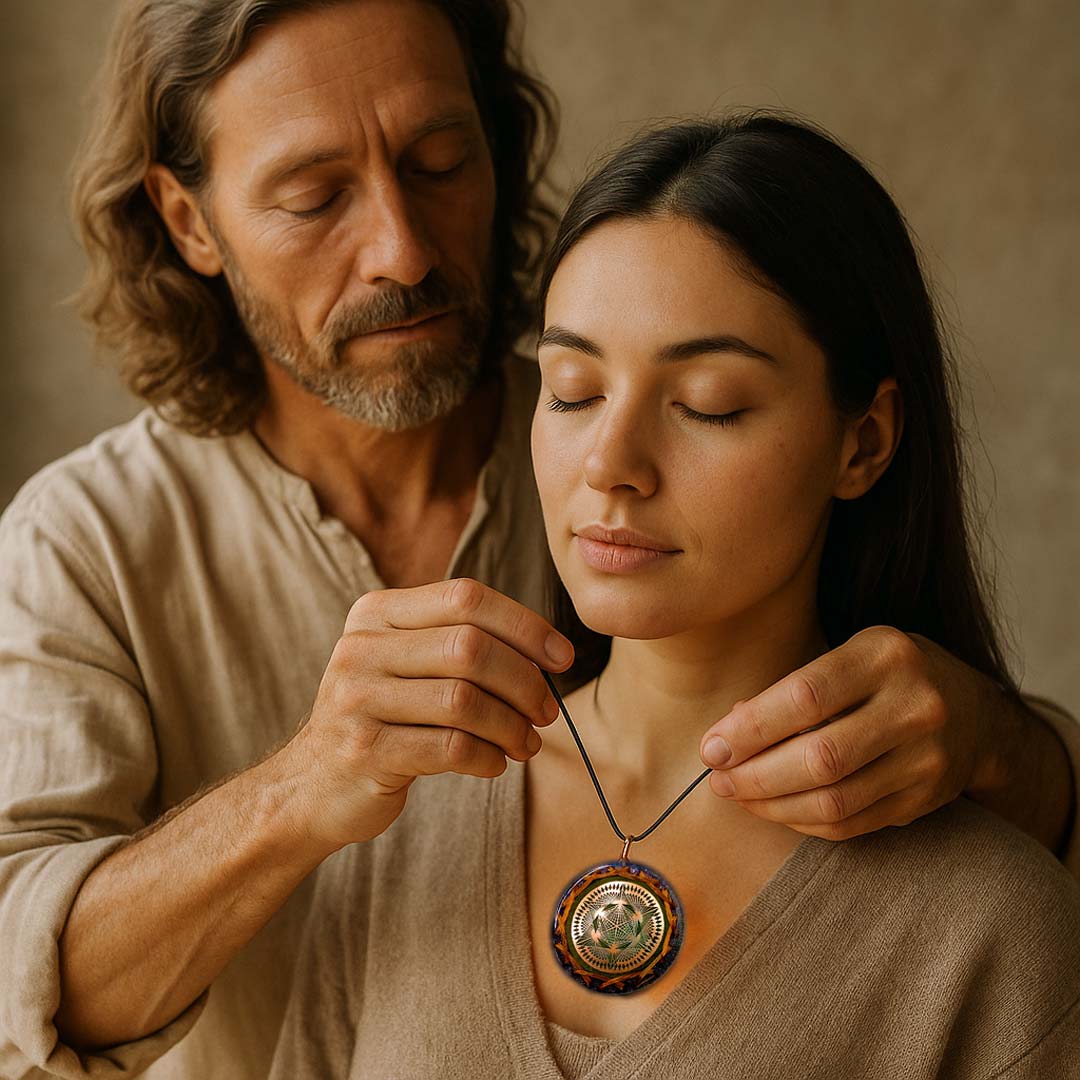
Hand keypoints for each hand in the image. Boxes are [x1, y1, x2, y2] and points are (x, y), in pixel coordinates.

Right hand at [282, 578, 573, 851]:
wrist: (311, 786)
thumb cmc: (382, 718)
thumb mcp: (404, 663)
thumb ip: (458, 641)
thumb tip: (549, 650)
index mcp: (376, 613)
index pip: (466, 597)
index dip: (524, 625)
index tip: (561, 658)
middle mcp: (361, 647)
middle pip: (470, 648)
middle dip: (524, 681)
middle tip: (546, 711)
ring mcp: (357, 699)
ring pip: (464, 700)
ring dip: (511, 725)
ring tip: (526, 743)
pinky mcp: (365, 751)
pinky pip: (450, 747)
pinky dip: (487, 757)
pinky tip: (494, 764)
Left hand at [698, 626, 982, 839]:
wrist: (975, 712)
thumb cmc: (884, 677)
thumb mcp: (846, 657)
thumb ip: (790, 690)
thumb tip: (728, 733)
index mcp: (886, 655)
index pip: (806, 696)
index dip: (751, 727)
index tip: (713, 746)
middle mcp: (915, 706)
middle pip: (820, 757)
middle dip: (756, 775)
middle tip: (718, 779)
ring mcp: (927, 758)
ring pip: (834, 799)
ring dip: (772, 805)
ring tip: (738, 795)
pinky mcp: (925, 799)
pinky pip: (851, 823)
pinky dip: (802, 821)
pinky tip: (775, 809)